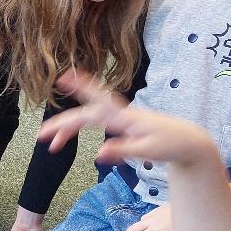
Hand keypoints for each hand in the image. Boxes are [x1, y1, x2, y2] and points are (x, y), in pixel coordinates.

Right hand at [38, 69, 218, 166]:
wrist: (188, 141)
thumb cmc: (171, 144)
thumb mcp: (148, 151)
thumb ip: (123, 150)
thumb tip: (98, 153)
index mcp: (125, 117)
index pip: (99, 100)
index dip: (81, 88)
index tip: (65, 77)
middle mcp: (119, 115)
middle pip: (84, 116)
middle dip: (61, 125)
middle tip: (41, 136)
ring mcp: (119, 120)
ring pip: (86, 121)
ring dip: (68, 131)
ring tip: (53, 146)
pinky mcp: (121, 126)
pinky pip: (95, 127)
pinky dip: (83, 135)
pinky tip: (76, 145)